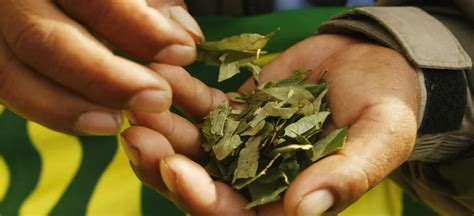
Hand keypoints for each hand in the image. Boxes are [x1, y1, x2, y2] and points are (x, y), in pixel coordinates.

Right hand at [0, 0, 202, 134]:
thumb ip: (155, 4)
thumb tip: (185, 37)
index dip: (138, 27)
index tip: (182, 51)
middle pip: (42, 40)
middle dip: (104, 78)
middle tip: (158, 98)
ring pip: (13, 75)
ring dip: (68, 108)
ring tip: (117, 121)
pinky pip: (12, 87)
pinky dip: (53, 108)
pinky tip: (96, 117)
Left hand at [121, 34, 419, 214]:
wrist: (375, 65)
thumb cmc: (388, 106)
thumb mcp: (381, 139)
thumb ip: (348, 175)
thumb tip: (303, 209)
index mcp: (289, 199)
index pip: (237, 213)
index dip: (204, 199)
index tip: (177, 170)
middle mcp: (257, 178)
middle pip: (201, 183)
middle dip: (166, 164)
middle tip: (139, 135)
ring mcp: (242, 143)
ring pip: (193, 145)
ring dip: (164, 127)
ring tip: (140, 101)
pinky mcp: (236, 111)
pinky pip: (202, 106)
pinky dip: (182, 91)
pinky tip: (164, 70)